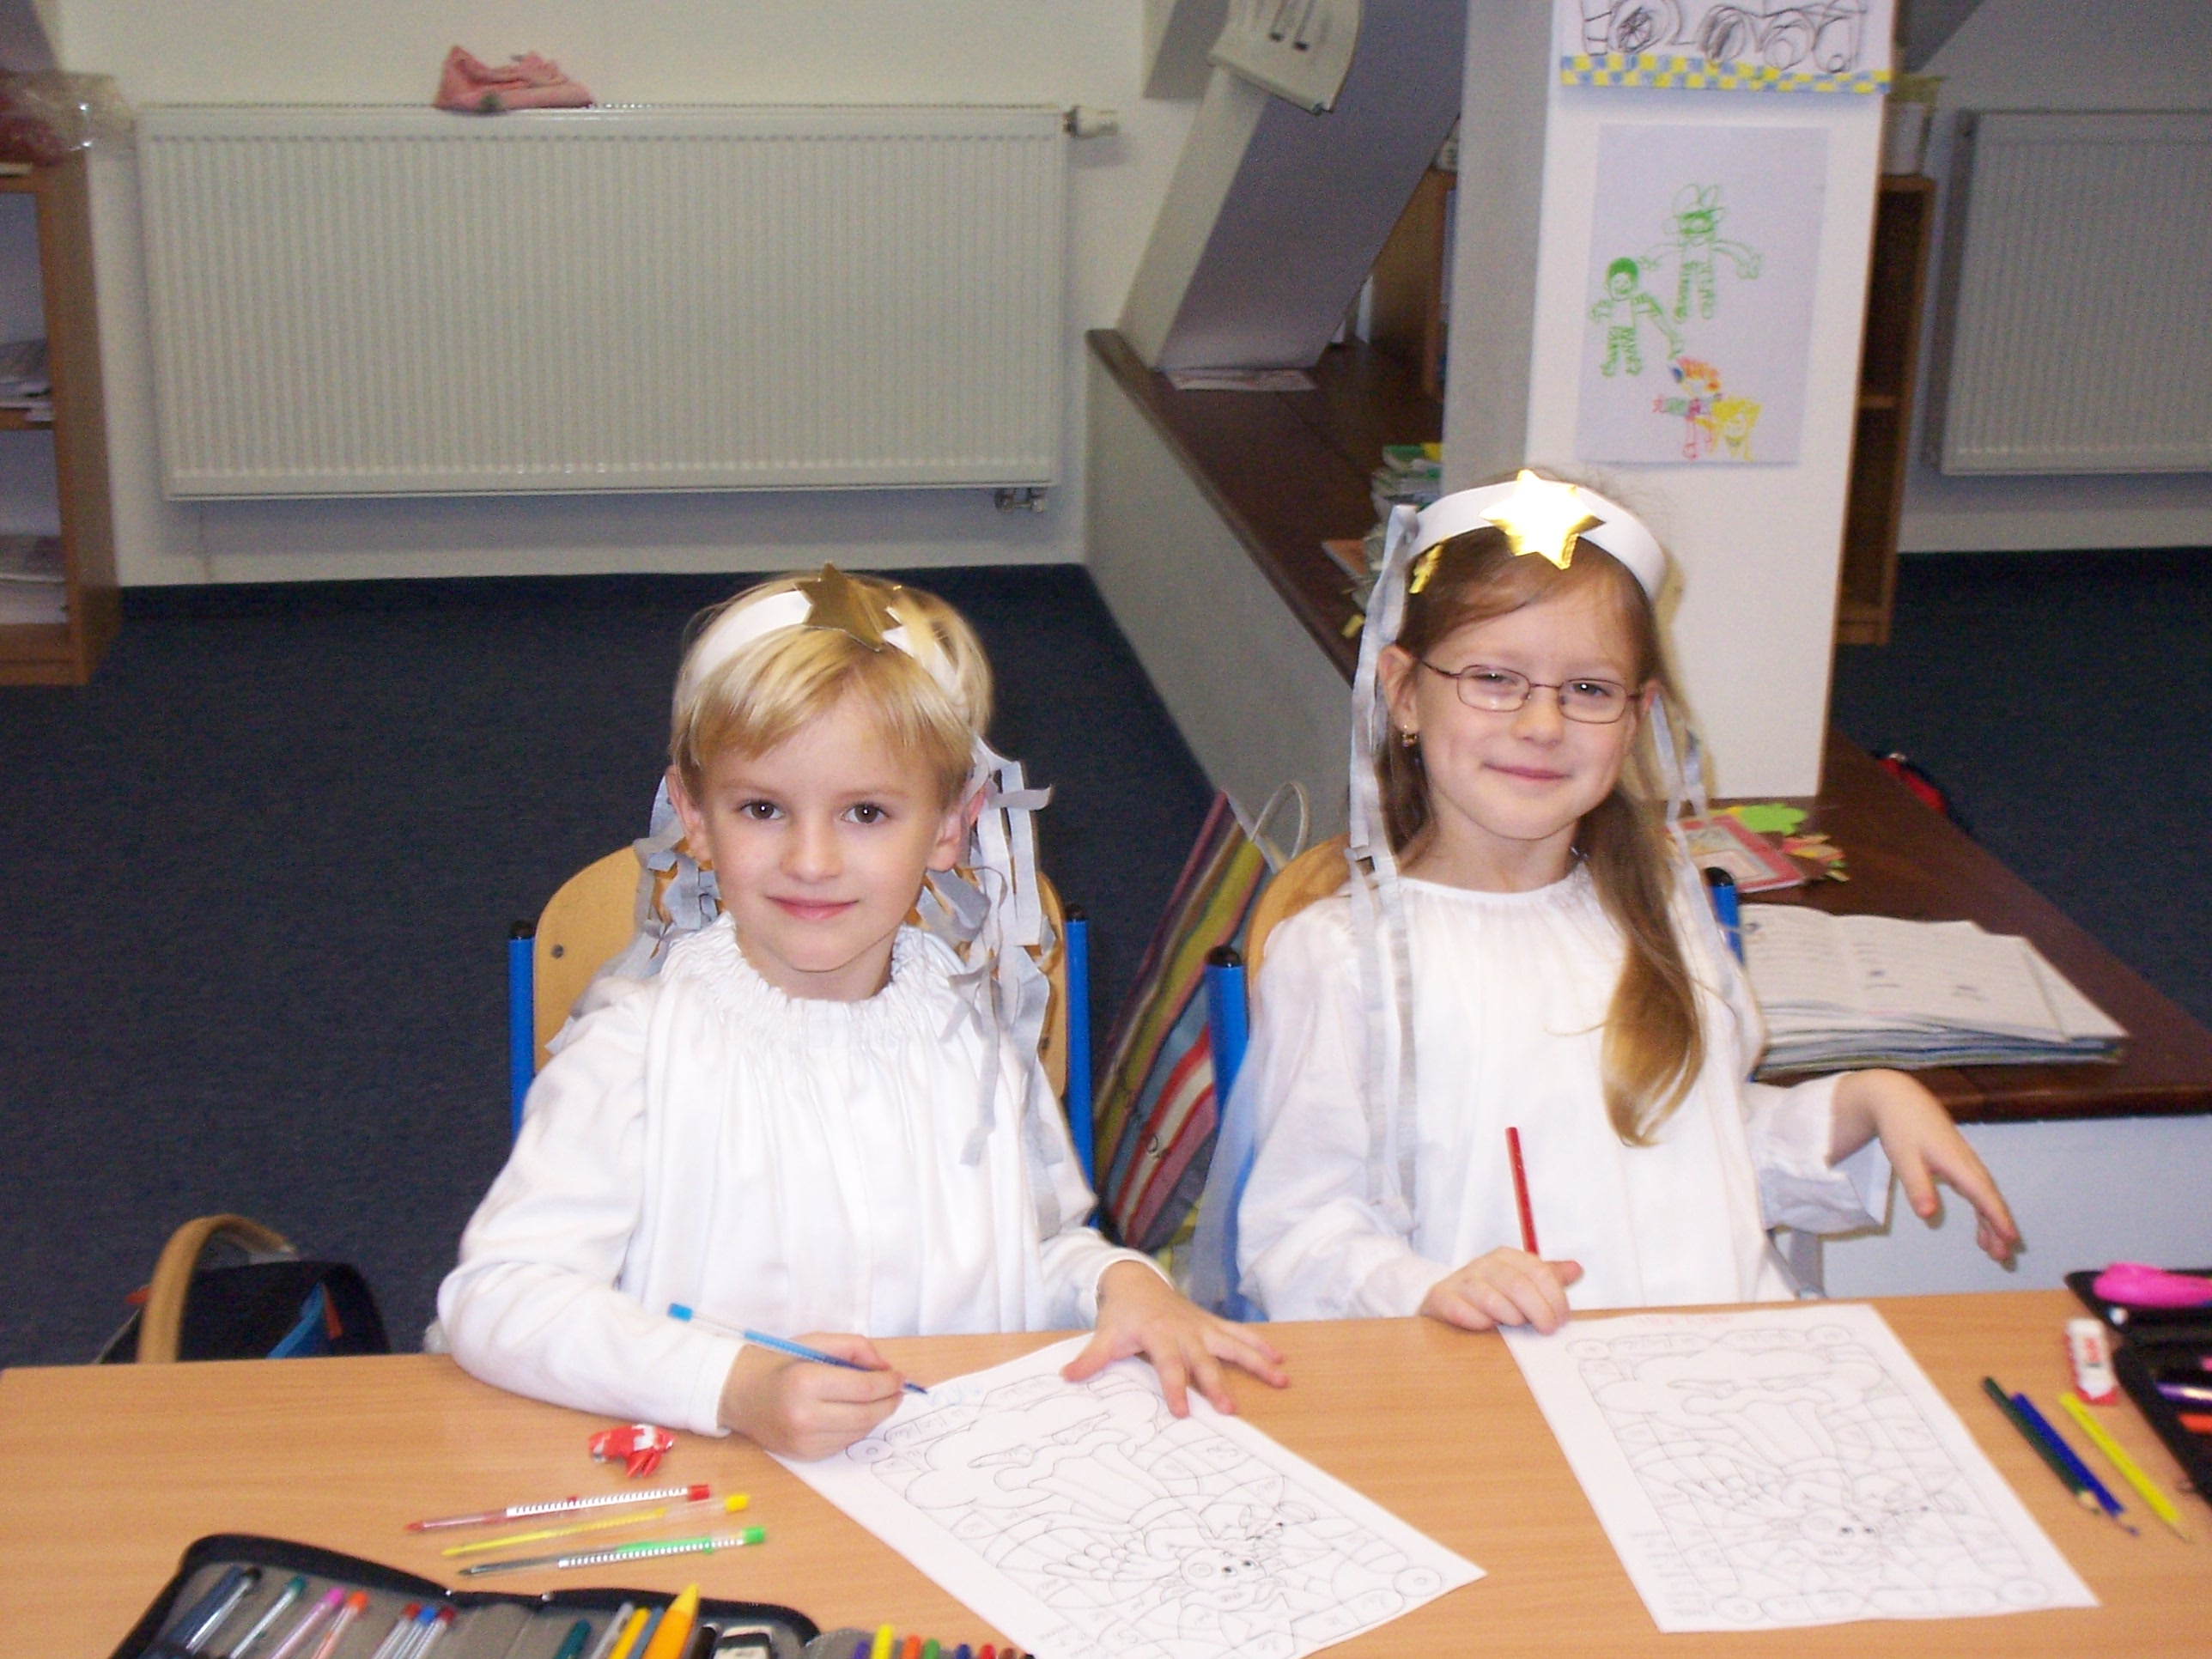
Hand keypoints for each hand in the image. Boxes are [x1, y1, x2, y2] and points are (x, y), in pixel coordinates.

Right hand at [716, 1331, 905, 1459]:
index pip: (864, 1389)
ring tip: (878, 1399)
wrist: (739, 1393)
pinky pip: (844, 1443)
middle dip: (890, 1402)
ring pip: (859, 1432)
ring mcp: (803, 1441)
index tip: (900, 1377)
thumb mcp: (815, 1341)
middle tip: (898, 1390)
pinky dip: (856, 1429)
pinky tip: (854, 1413)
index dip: (889, 1383)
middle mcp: (804, 1417)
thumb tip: (886, 1368)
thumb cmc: (778, 1362)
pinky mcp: (804, 1456)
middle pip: (866, 1415)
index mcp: (805, 1382)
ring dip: (876, 1416)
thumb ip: (854, 1348)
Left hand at [1062, 1262, 1288, 1416]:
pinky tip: (1280, 1359)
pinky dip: (1260, 1344)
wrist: (1135, 1280)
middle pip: (1204, 1360)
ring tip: (1281, 1379)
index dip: (1175, 1388)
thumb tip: (1068, 1377)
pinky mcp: (1211, 1323)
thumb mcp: (1106, 1333)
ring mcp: (1202, 1326)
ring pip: (1233, 1344)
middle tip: (1231, 1410)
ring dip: (1256, 1362)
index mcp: (1158, 1334)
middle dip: (1217, 1384)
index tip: (1184, 1412)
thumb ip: (1092, 1357)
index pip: (1168, 1366)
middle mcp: (1185, 1330)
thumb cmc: (1122, 1313)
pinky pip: (1239, 1333)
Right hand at [1418, 1248, 1581, 1333]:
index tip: (1562, 1319)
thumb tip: (1577, 1269)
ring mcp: (1461, 1280)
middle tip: (1547, 1329)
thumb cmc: (1490, 1291)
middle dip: (1539, 1312)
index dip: (1556, 1298)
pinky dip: (1479, 1323)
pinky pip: (1463, 1312)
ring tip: (1515, 1326)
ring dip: (1510, 1318)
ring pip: (1492, 1299)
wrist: (1445, 1297)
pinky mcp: (1442, 1298)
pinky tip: (1487, 1327)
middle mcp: (1484, 1264)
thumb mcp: (1520, 1280)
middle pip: (1518, 1285)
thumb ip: (1548, 1277)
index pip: (1539, 1272)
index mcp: (1507, 1257)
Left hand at [1832, 1069, 2019, 1263]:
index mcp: (1957, 1163)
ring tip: (1996, 1252)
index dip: (1998, 1218)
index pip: (1983, 1195)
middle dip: (1999, 1228)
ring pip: (1985, 1197)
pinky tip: (1980, 1230)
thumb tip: (1928, 1215)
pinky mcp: (1958, 1163)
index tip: (2011, 1239)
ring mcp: (1965, 1163)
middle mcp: (1967, 1163)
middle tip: (2004, 1257)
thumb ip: (1918, 1186)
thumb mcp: (1904, 1159)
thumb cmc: (1901, 1128)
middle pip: (1989, 1199)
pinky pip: (1976, 1191)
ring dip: (1992, 1223)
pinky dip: (1981, 1211)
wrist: (1898, 1099)